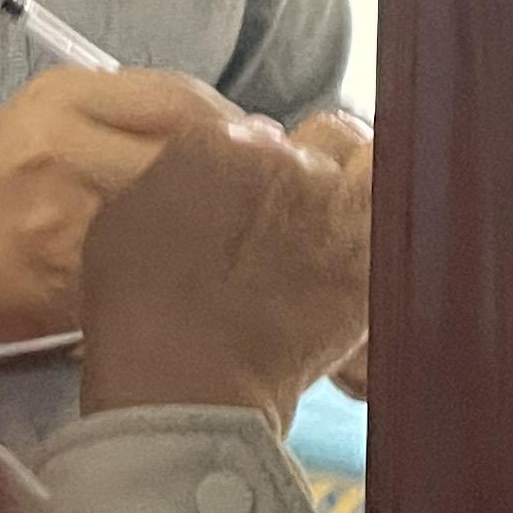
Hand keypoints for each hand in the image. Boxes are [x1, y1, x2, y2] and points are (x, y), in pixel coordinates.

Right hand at [0, 68, 241, 351]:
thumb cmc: (3, 177)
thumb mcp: (53, 115)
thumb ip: (134, 111)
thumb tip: (240, 134)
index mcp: (62, 100)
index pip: (178, 99)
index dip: (234, 127)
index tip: (266, 149)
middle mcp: (63, 150)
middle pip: (185, 158)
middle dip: (237, 182)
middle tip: (268, 199)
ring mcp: (65, 220)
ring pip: (174, 220)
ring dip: (218, 232)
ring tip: (239, 239)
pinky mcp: (68, 281)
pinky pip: (149, 273)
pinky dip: (183, 275)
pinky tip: (197, 277)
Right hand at [78, 115, 378, 425]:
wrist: (187, 380)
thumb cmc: (140, 315)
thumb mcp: (121, 222)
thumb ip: (171, 180)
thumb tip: (196, 177)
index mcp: (215, 141)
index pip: (247, 131)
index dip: (244, 168)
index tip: (239, 199)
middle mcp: (280, 157)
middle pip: (305, 140)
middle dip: (297, 170)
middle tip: (283, 215)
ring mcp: (331, 202)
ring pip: (360, 152)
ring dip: (350, 174)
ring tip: (334, 212)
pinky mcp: (367, 252)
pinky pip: (392, 208)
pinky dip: (380, 218)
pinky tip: (357, 246)